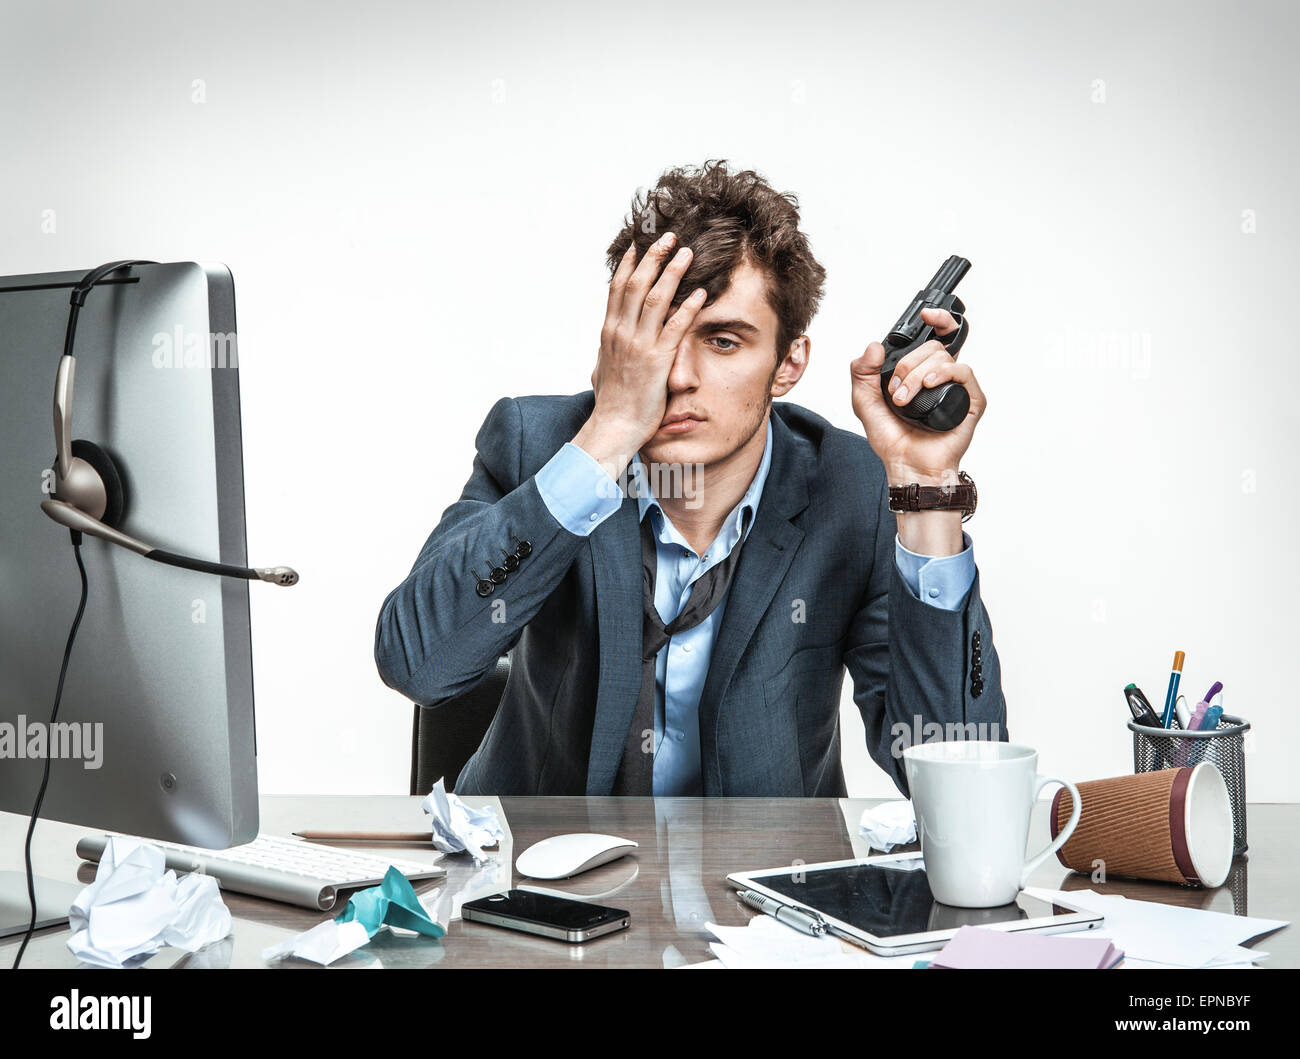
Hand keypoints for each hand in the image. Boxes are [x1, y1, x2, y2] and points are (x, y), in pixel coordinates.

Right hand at [573, 232, 707, 479]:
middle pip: (637, 284)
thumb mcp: (603, 370)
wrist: (613, 427)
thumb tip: (606, 346)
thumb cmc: (611, 403)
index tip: (638, 245)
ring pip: (656, 298)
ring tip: (687, 252)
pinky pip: (676, 326)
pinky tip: (701, 292)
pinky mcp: (657, 361)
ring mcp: (639, 345)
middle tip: (668, 236)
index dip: (629, 264)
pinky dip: (689, 306)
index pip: (618, 288)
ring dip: (672, 271)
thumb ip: (607, 352)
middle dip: (653, 257)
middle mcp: (622, 333)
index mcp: (609, 332)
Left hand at [850, 307, 986, 484]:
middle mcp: (941, 377)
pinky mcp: (971, 401)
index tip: (925, 313)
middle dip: (908, 364)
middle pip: (933, 345)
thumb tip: (874, 346)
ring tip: (904, 400)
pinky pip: (963, 372)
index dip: (936, 319)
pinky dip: (943, 373)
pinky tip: (929, 385)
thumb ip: (862, 372)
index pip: (935, 337)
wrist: (907, 466)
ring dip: (918, 375)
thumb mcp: (864, 401)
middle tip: (895, 391)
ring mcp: (957, 388)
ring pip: (944, 356)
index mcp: (921, 373)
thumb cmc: (892, 439)